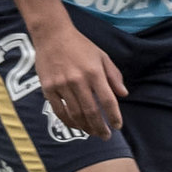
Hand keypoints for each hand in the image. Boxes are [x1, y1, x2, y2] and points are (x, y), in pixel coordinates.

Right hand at [34, 20, 125, 138]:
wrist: (52, 36)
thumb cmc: (81, 46)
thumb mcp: (102, 56)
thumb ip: (114, 76)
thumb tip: (123, 95)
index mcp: (94, 73)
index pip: (107, 100)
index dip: (114, 116)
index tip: (117, 126)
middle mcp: (78, 80)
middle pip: (91, 111)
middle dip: (100, 127)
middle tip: (106, 136)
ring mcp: (61, 85)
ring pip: (75, 113)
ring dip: (85, 127)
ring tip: (92, 133)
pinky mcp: (48, 88)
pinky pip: (59, 110)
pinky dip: (68, 121)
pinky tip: (76, 126)